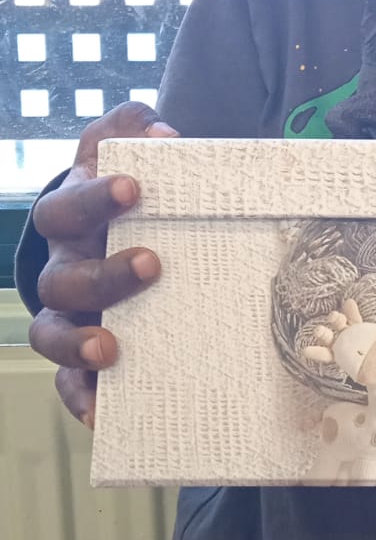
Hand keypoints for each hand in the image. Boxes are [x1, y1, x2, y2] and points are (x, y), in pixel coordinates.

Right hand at [29, 102, 179, 427]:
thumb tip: (162, 131)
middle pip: (61, 276)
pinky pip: (66, 383)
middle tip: (151, 265)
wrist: (121, 225)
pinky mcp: (80, 354)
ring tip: (109, 350)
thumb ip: (135, 125)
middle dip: (103, 274)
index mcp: (71, 214)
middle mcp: (63, 264)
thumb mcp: (126, 146)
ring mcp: (68, 313)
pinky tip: (102, 414)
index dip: (95, 197)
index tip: (134, 186)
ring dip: (75, 343)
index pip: (67, 205)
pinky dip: (79, 398)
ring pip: (51, 332)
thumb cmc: (130, 187)